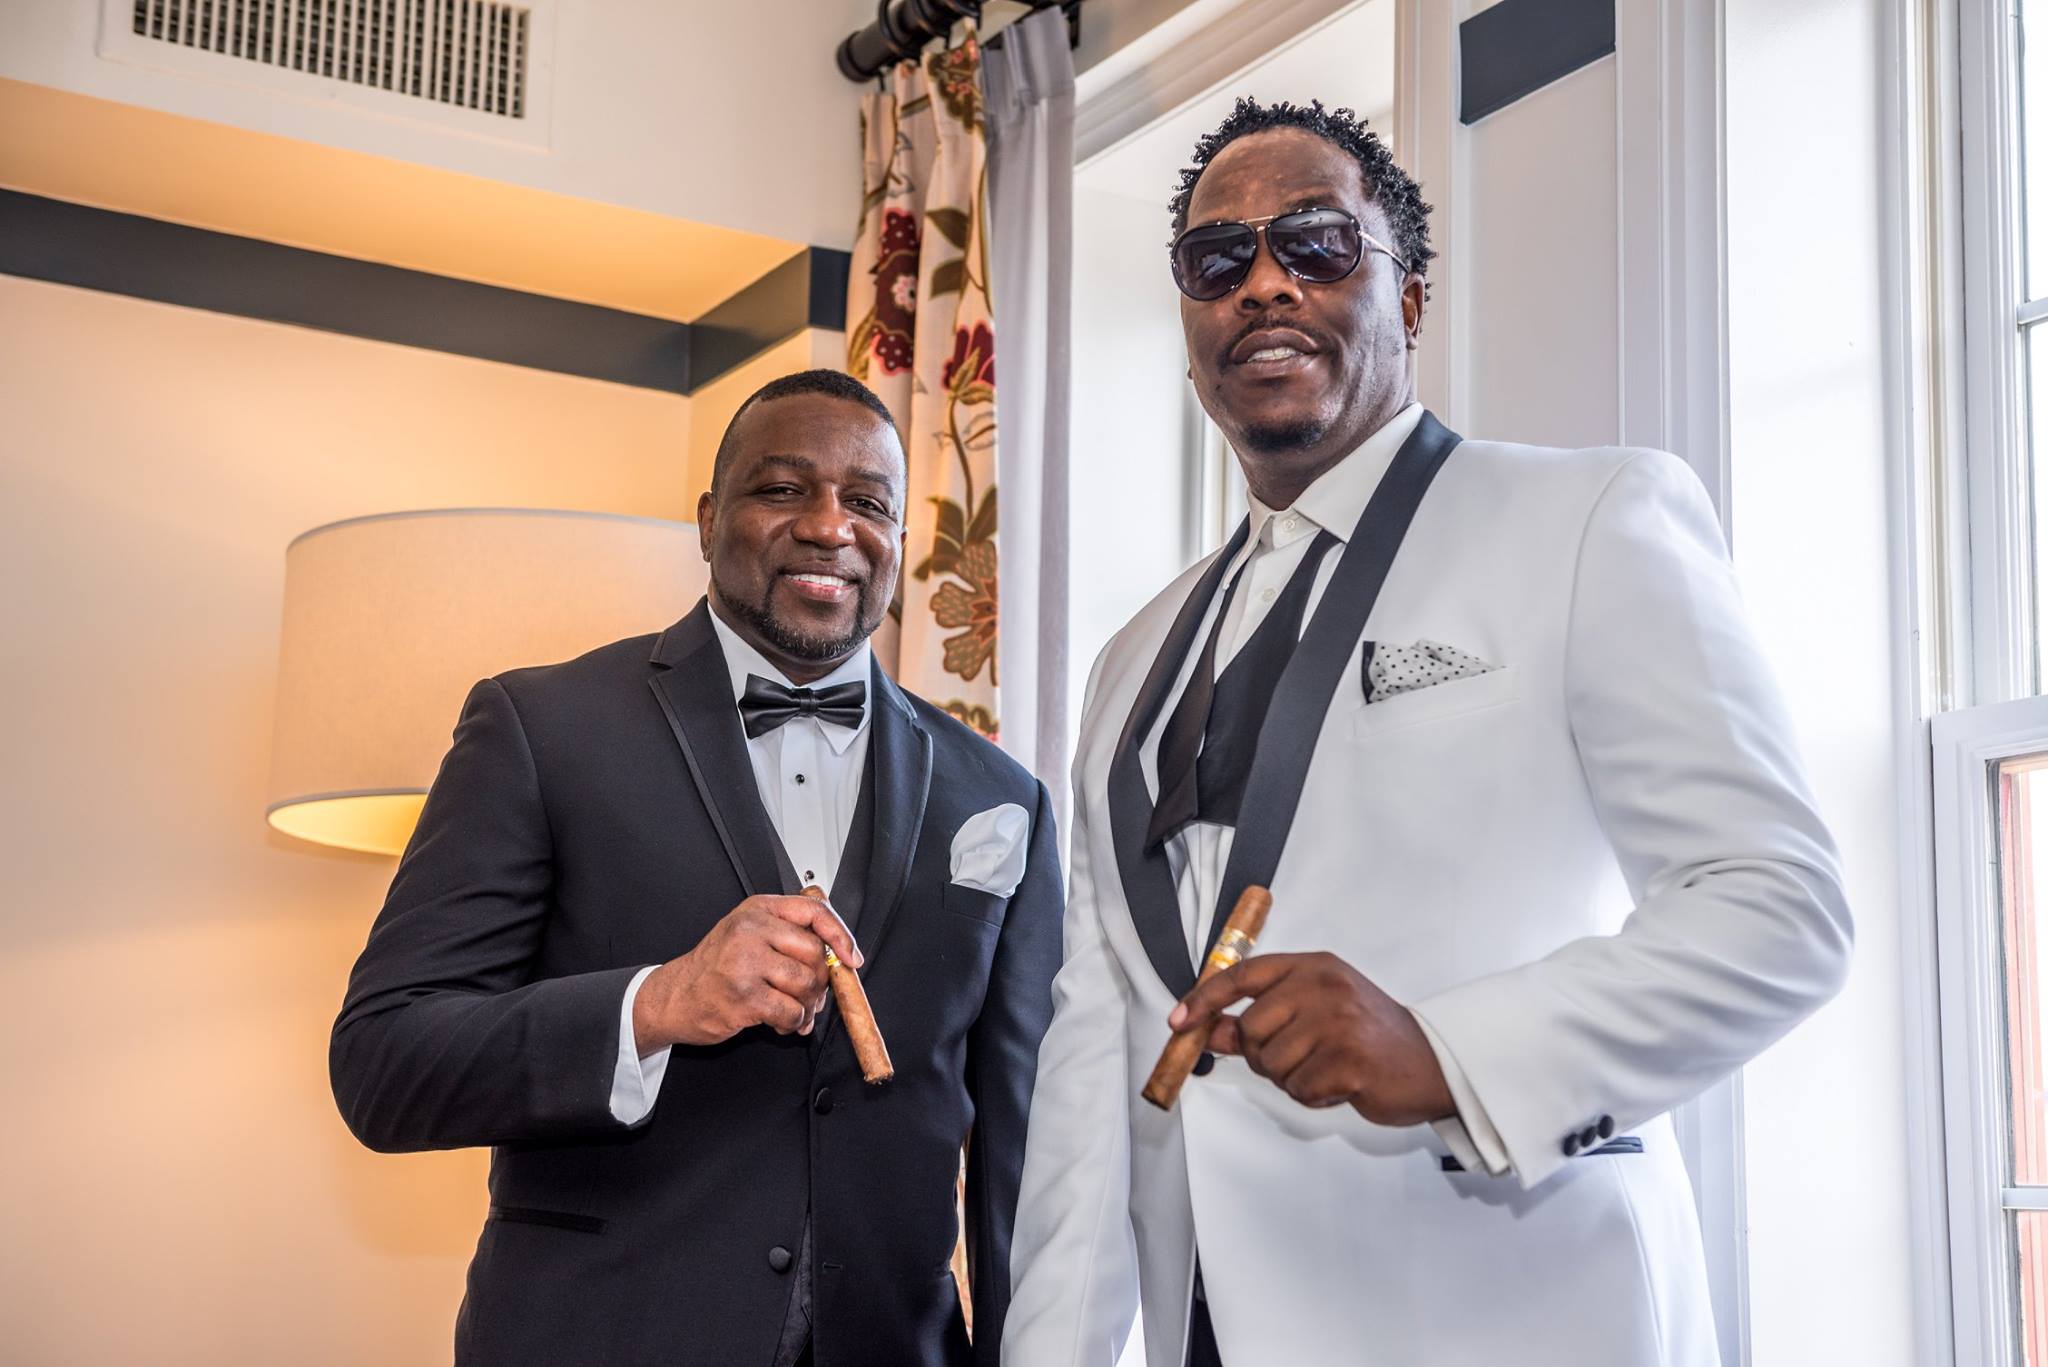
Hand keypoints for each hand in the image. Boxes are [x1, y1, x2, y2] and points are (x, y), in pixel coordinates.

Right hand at [633, 895, 862, 1051]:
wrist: (675, 996)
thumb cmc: (716, 967)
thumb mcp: (748, 935)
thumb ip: (789, 936)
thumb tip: (837, 958)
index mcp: (758, 910)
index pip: (815, 912)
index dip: (841, 935)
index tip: (851, 958)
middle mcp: (751, 930)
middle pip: (815, 953)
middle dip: (820, 982)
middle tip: (809, 995)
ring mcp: (746, 962)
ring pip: (807, 984)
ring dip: (806, 1006)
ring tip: (790, 1010)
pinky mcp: (744, 996)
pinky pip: (791, 1012)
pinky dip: (792, 1023)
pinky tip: (776, 1021)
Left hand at [1166, 952, 1454, 1125]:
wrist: (1430, 1063)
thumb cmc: (1368, 1036)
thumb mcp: (1313, 1013)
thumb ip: (1261, 1019)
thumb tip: (1206, 1028)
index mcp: (1312, 967)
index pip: (1243, 975)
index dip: (1204, 999)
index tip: (1180, 1021)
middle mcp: (1323, 986)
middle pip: (1251, 1031)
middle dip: (1263, 1056)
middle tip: (1300, 1057)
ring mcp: (1338, 1022)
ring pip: (1271, 1065)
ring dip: (1292, 1078)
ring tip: (1327, 1067)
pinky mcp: (1349, 1060)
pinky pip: (1299, 1089)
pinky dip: (1314, 1095)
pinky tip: (1340, 1082)